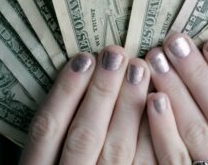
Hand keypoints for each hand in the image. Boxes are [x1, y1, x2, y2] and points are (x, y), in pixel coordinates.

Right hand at [20, 45, 150, 163]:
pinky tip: (160, 104)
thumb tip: (85, 70)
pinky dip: (153, 136)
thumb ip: (59, 130)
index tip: (83, 57)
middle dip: (101, 92)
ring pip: (117, 151)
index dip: (65, 92)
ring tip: (140, 68)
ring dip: (129, 107)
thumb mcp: (49, 160)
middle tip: (116, 53)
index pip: (47, 130)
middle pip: (84, 136)